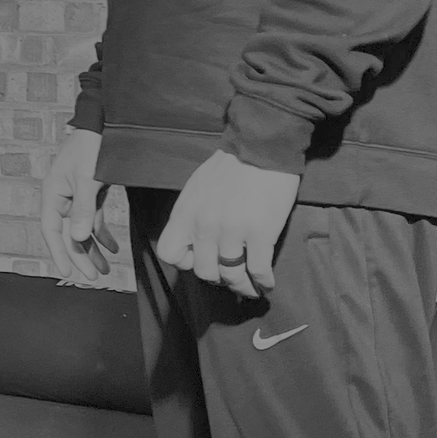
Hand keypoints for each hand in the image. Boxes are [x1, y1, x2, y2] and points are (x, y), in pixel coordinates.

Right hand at [41, 128, 121, 287]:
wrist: (103, 124)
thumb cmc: (91, 147)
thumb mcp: (88, 180)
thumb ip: (83, 210)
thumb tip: (76, 238)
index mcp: (53, 193)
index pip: (51, 230)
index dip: (59, 252)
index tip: (68, 271)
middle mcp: (61, 197)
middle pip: (67, 233)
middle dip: (81, 256)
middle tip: (93, 276)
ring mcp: (75, 196)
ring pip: (81, 229)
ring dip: (92, 249)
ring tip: (105, 268)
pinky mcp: (88, 193)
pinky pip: (92, 219)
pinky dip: (101, 233)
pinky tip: (113, 247)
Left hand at [154, 151, 299, 300]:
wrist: (260, 148)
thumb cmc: (230, 166)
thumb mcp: (197, 188)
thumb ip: (193, 214)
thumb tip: (196, 239)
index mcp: (186, 213)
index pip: (170, 253)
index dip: (184, 262)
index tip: (199, 260)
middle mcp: (204, 225)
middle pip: (203, 272)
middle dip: (218, 279)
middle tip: (229, 277)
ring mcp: (232, 231)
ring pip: (231, 276)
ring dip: (242, 287)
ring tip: (250, 289)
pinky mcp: (260, 233)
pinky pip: (258, 270)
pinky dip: (263, 282)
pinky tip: (267, 283)